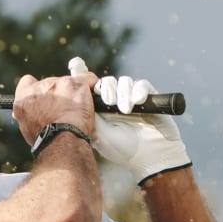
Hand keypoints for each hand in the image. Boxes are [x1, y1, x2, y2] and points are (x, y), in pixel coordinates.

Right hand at [11, 68, 96, 144]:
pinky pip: (88, 79)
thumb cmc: (46, 139)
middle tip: (66, 109)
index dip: (39, 89)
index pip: (28, 82)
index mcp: (24, 96)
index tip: (46, 98)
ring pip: (70, 82)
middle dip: (59, 93)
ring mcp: (59, 83)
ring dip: (74, 92)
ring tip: (79, 109)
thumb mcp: (28, 126)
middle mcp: (40, 86)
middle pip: (52, 83)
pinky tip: (94, 95)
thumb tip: (35, 114)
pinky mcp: (77, 85)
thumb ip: (31, 113)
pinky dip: (91, 85)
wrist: (59, 140)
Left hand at [69, 57, 189, 182]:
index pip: (92, 87)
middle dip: (107, 88)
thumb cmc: (122, 149)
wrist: (150, 158)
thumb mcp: (97, 132)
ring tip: (125, 110)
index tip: (75, 63)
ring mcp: (133, 100)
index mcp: (101, 110)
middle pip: (108, 82)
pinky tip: (136, 102)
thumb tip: (71, 95)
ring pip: (124, 81)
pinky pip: (142, 84)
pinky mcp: (149, 99)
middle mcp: (116, 103)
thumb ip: (85, 112)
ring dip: (123, 93)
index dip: (83, 74)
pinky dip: (138, 90)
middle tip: (109, 102)